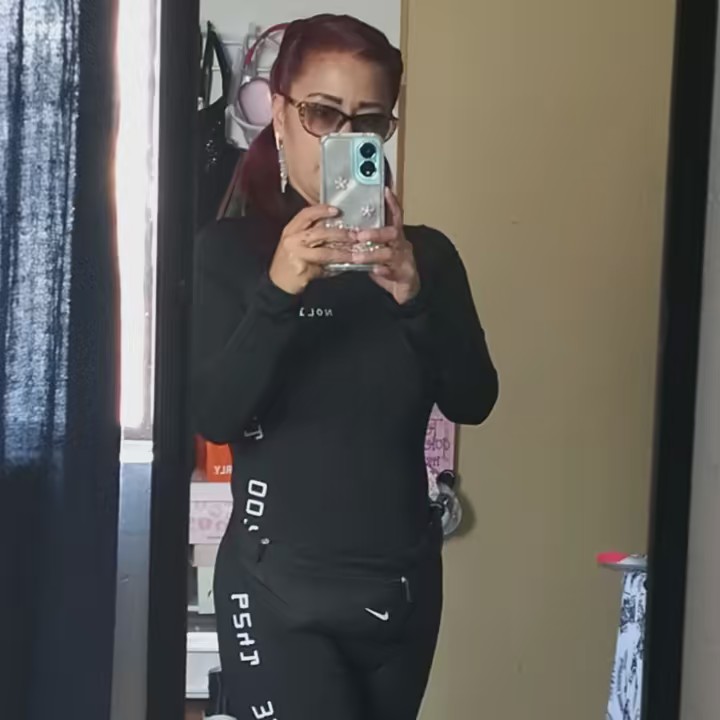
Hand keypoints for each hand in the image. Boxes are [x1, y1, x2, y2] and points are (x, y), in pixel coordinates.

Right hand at [269, 205, 354, 294]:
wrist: (278, 282)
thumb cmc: (291, 260)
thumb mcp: (297, 242)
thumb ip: (314, 234)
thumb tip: (339, 229)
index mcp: (291, 230)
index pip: (306, 214)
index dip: (322, 210)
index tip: (337, 210)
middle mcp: (292, 240)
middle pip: (319, 232)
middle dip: (340, 234)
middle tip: (355, 236)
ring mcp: (296, 255)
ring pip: (324, 251)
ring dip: (343, 253)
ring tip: (356, 254)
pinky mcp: (302, 269)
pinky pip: (324, 266)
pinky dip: (337, 265)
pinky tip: (347, 265)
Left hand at [351, 188, 420, 304]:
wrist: (409, 290)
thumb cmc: (392, 269)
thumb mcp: (379, 252)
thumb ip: (367, 243)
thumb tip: (347, 233)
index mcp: (396, 237)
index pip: (395, 216)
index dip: (391, 203)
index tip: (384, 190)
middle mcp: (402, 245)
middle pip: (392, 233)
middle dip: (376, 232)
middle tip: (359, 235)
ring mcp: (405, 260)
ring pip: (390, 253)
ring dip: (372, 254)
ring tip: (357, 257)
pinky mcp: (405, 276)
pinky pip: (394, 272)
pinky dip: (384, 271)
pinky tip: (376, 270)